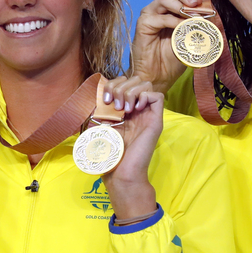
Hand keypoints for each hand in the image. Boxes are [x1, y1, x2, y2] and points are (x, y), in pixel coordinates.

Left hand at [99, 77, 163, 220]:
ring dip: (131, 92)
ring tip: (124, 109)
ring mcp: (147, 114)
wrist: (121, 172)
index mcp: (125, 110)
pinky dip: (144, 96)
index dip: (114, 84)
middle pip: (136, 80)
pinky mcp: (156, 120)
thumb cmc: (110, 155)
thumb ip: (99, 111)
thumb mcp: (99, 128)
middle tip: (115, 106)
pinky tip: (135, 109)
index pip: (125, 82)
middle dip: (121, 87)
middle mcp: (137, 110)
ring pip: (146, 85)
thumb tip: (94, 95)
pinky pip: (157, 96)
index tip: (105, 100)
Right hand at [130, 0, 202, 93]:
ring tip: (191, 19)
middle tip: (196, 4)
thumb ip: (199, 24)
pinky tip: (181, 28)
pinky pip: (160, 17)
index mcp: (171, 7)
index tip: (203, 5)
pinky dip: (173, 21)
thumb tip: (214, 15)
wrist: (159, 76)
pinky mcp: (143, 24)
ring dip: (181, 7)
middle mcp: (159, 7)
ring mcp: (150, 14)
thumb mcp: (191, 38)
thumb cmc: (174, 57)